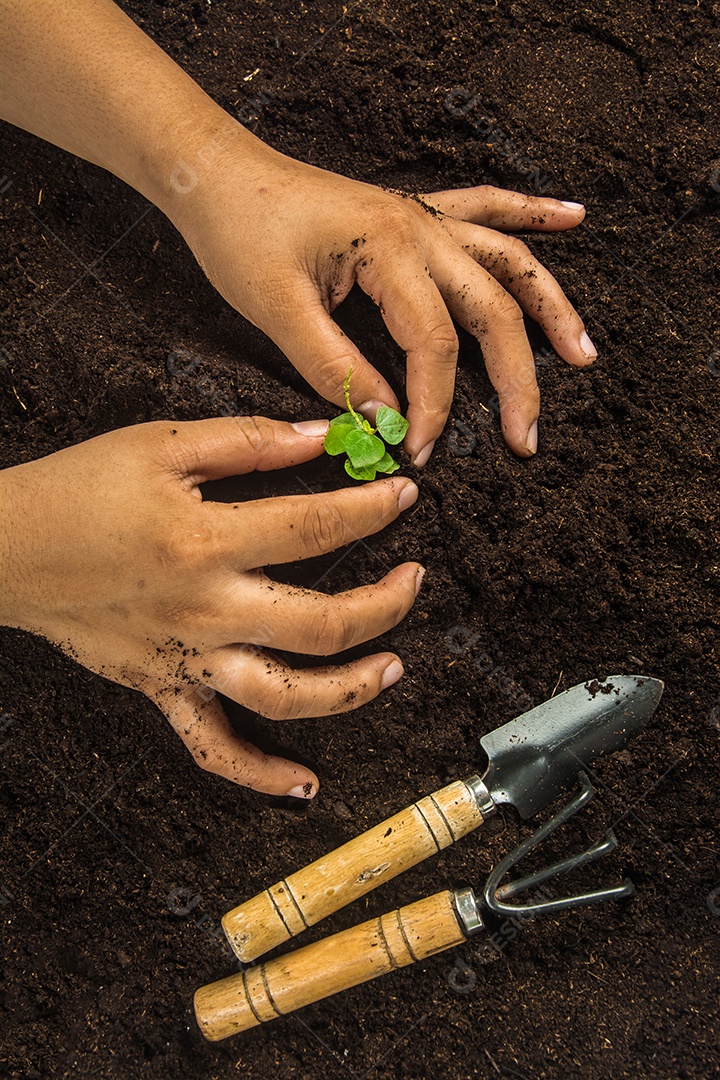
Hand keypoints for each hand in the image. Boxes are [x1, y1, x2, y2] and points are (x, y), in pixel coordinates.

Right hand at [0, 417, 421, 796]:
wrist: (6, 549)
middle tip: (414, 580)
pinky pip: (214, 749)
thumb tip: (322, 437)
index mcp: (209, 542)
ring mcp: (187, 659)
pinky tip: (305, 784)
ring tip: (393, 668)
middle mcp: (208, 610)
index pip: (318, 528)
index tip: (402, 497)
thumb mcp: (162, 445)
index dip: (372, 510)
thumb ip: (249, 441)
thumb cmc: (78, 490)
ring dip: (351, 689)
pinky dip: (261, 776)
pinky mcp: (163, 689)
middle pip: (323, 623)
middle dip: (385, 603)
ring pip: (286, 695)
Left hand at [170, 150, 594, 463]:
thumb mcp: (276, 309)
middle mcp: (420, 229)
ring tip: (584, 353)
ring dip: (551, 307)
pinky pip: (486, 208)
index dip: (433, 404)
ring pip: (509, 260)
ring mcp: (423, 216)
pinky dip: (531, 213)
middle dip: (517, 379)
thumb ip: (336, 366)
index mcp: (388, 250)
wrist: (217, 173)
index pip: (434, 343)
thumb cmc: (239, 233)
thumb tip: (387, 417)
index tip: (420, 450)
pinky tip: (571, 218)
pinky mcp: (414, 212)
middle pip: (493, 309)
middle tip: (525, 438)